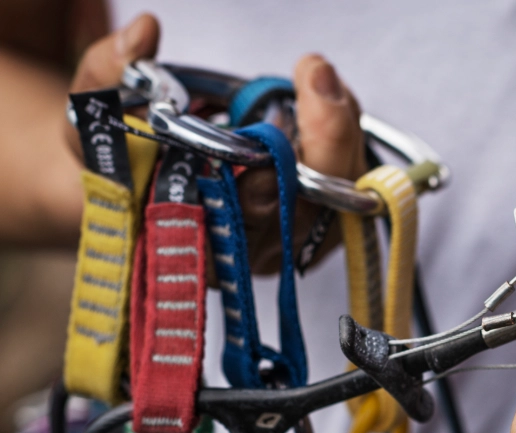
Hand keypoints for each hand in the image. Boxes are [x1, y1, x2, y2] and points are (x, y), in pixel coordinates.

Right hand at [67, 14, 366, 271]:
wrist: (149, 194)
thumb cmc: (126, 166)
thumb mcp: (95, 122)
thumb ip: (106, 76)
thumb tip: (145, 32)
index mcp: (201, 239)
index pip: (253, 213)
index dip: (276, 166)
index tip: (277, 112)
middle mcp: (253, 253)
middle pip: (315, 206)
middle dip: (326, 134)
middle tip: (314, 70)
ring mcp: (292, 244)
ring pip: (345, 196)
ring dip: (342, 130)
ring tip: (314, 79)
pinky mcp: (321, 231)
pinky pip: (357, 189)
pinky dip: (349, 140)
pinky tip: (326, 106)